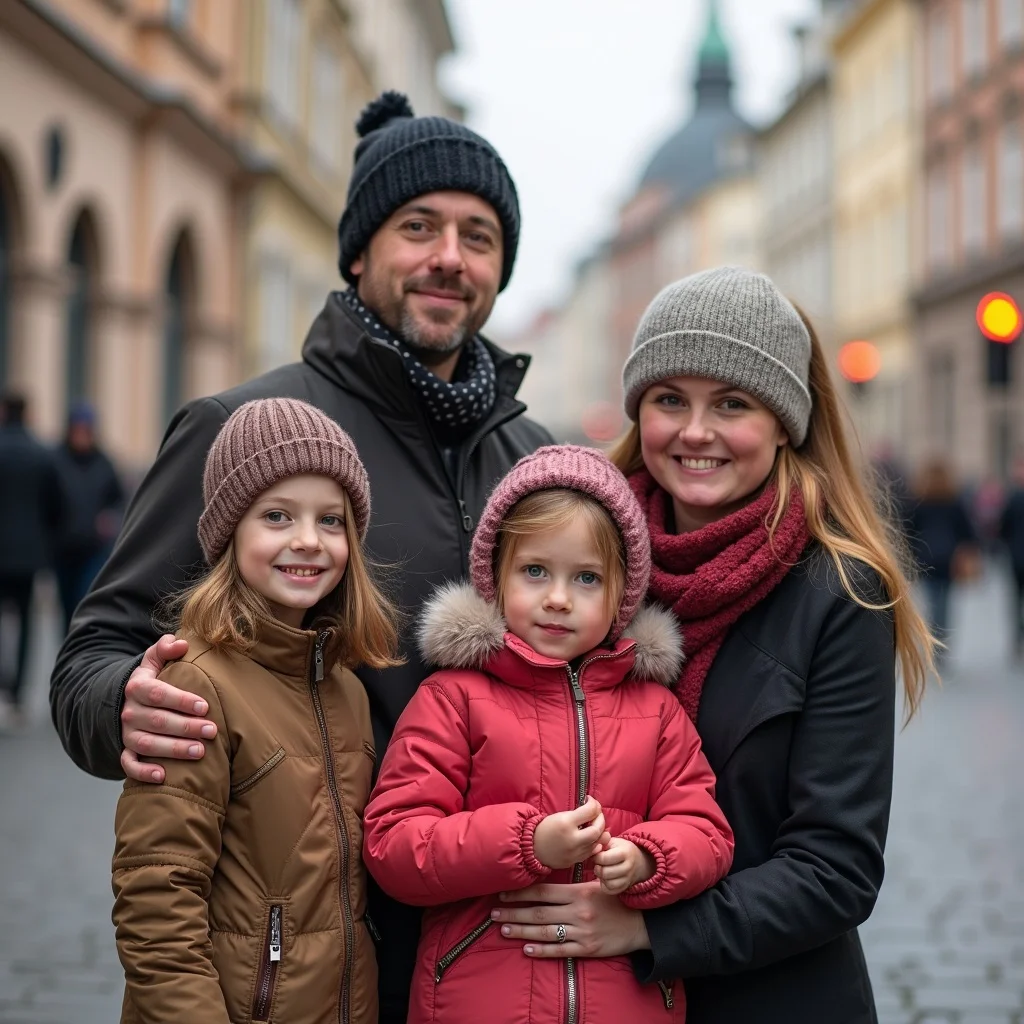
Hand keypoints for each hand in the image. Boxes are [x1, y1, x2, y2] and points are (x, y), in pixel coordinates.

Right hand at [120, 635, 216, 783]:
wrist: (125, 702)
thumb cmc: (151, 680)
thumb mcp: (154, 660)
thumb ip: (165, 648)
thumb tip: (181, 643)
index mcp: (137, 687)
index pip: (158, 694)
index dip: (181, 700)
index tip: (205, 706)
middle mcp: (129, 712)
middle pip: (157, 721)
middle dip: (186, 727)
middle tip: (212, 730)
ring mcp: (127, 734)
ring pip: (147, 744)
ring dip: (173, 750)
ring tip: (200, 751)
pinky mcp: (126, 750)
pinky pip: (129, 764)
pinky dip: (143, 772)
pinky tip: (163, 776)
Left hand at [490, 881, 650, 957]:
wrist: (641, 922)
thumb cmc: (616, 899)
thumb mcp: (596, 884)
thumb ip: (573, 883)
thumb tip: (549, 876)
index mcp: (578, 892)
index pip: (543, 892)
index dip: (521, 893)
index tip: (503, 894)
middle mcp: (578, 912)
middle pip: (539, 913)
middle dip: (513, 913)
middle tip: (493, 914)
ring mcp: (582, 932)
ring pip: (545, 932)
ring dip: (522, 931)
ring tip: (503, 930)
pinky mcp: (587, 949)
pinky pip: (560, 950)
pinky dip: (542, 950)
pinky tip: (526, 949)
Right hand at [533, 796, 610, 869]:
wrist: (532, 847)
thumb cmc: (545, 828)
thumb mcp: (559, 816)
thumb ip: (578, 814)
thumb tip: (594, 810)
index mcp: (566, 823)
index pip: (589, 811)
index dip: (594, 804)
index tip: (590, 801)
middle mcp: (572, 839)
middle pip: (597, 829)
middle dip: (601, 819)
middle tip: (597, 814)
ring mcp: (574, 852)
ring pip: (597, 842)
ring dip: (599, 832)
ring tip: (595, 825)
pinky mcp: (575, 861)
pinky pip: (591, 852)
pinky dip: (595, 844)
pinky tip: (592, 838)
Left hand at [593, 838, 655, 894]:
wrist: (638, 860)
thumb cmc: (621, 848)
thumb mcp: (613, 842)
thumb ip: (602, 844)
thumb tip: (592, 850)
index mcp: (625, 852)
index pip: (604, 858)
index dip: (596, 857)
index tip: (597, 855)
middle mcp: (628, 867)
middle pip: (606, 873)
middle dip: (598, 869)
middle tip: (598, 865)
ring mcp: (628, 878)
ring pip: (609, 884)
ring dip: (602, 878)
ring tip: (602, 871)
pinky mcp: (626, 887)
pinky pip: (611, 891)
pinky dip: (605, 886)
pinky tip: (605, 878)